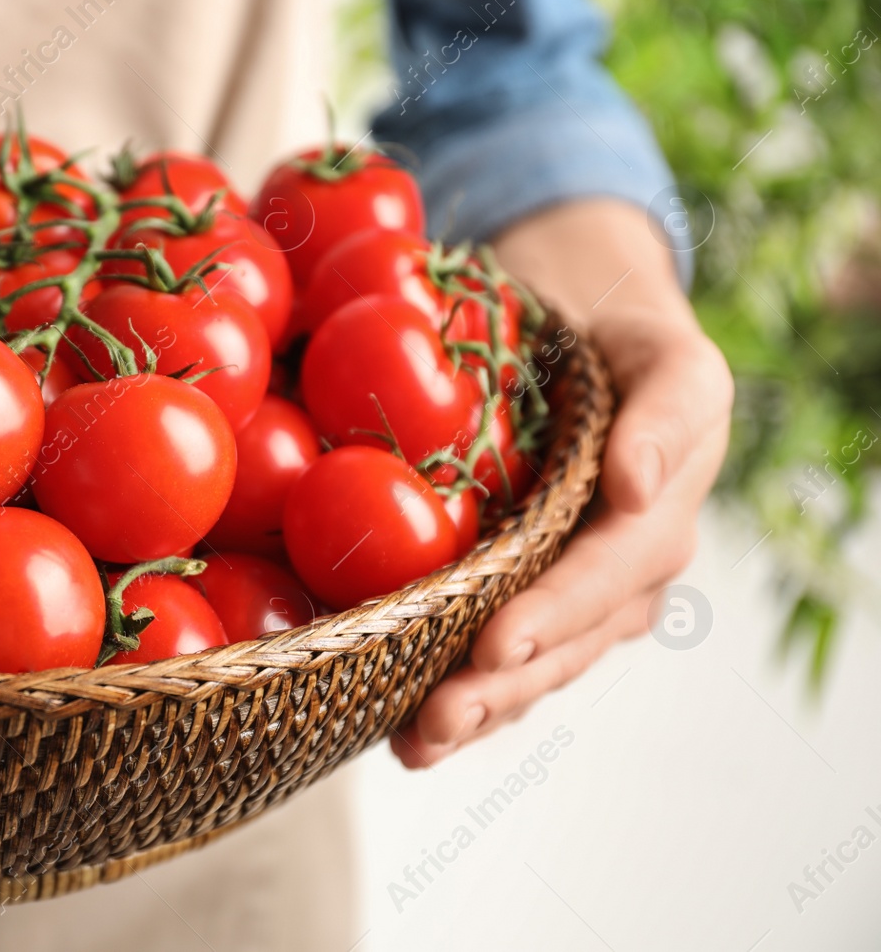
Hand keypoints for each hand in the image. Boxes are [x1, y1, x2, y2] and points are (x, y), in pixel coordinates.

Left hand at [391, 199, 732, 767]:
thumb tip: (636, 486)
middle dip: (498, 690)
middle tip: (433, 723)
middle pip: (560, 647)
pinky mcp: (520, 589)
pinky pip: (493, 648)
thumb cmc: (626, 335)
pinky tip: (395, 728)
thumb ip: (669, 410)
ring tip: (413, 746)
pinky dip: (451, 686)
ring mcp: (569, 592)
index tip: (494, 646)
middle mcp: (617, 574)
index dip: (552, 616)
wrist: (584, 317)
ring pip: (527, 666)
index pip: (603, 581)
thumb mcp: (669, 354)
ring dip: (472, 709)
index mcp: (655, 524)